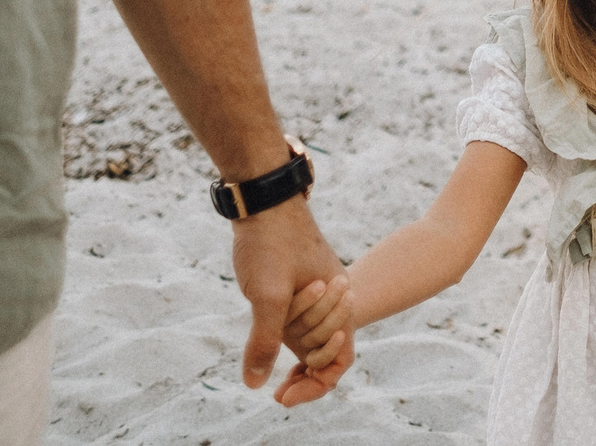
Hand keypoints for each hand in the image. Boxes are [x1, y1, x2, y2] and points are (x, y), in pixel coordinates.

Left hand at [232, 197, 355, 405]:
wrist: (263, 199)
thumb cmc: (273, 242)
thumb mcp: (268, 296)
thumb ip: (266, 342)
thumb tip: (256, 384)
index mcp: (337, 303)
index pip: (339, 361)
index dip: (316, 385)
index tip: (284, 396)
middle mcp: (331, 301)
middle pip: (325, 354)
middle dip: (303, 372)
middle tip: (276, 390)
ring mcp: (313, 294)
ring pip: (309, 339)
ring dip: (290, 352)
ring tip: (265, 365)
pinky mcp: (295, 286)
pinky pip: (295, 324)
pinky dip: (283, 339)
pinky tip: (262, 344)